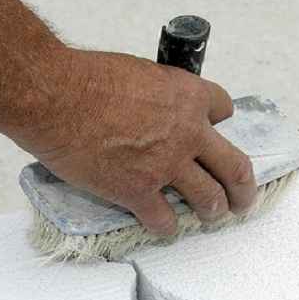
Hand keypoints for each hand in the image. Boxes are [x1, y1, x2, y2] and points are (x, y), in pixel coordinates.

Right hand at [16, 50, 257, 235]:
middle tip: (244, 197)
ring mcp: (166, 165)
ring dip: (213, 210)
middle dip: (243, 187)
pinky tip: (164, 227)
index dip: (219, 122)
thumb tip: (150, 109)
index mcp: (187, 96)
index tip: (213, 133)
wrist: (54, 98)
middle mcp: (187, 132)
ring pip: (209, 199)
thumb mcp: (137, 72)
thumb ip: (155, 95)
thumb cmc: (85, 78)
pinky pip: (164, 220)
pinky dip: (166, 227)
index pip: (224, 109)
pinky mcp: (138, 192)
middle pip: (235, 166)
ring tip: (211, 216)